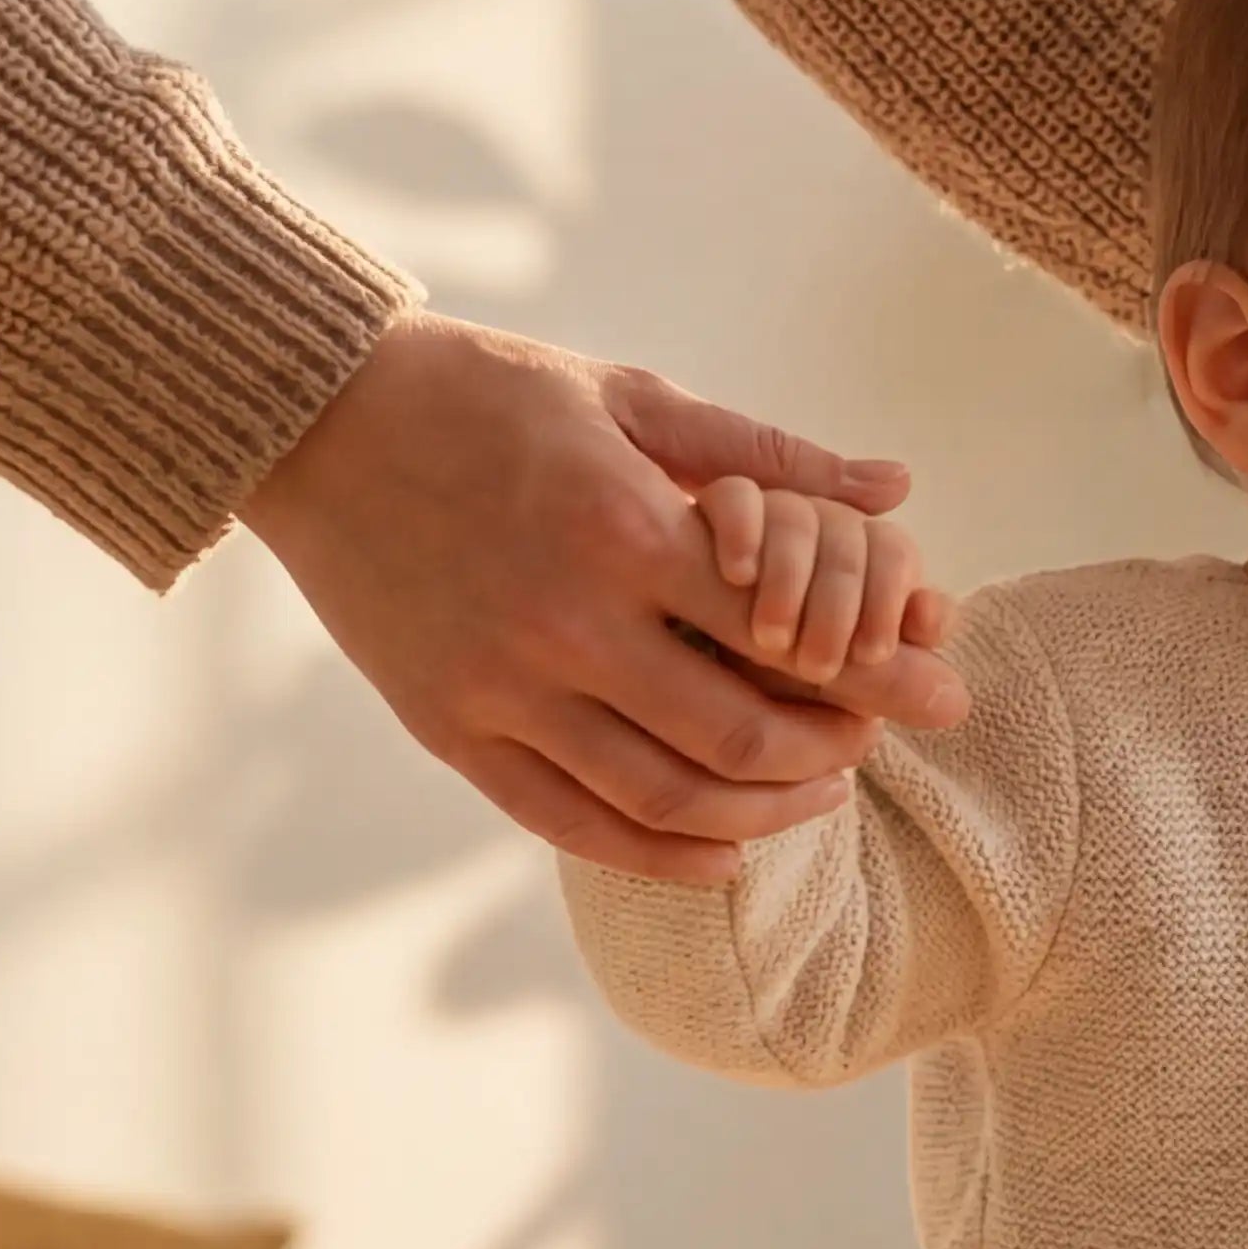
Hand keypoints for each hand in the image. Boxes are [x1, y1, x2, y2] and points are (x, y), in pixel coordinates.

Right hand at [237, 312, 966, 886]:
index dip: (878, 676)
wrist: (311, 416)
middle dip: (829, 753)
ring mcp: (502, 687)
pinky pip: (572, 823)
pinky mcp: (451, 730)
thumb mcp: (628, 398)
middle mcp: (565, 621)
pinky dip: (659, 854)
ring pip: (664, 797)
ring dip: (759, 815)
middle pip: (739, 735)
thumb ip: (766, 452)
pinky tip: (719, 856)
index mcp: (622, 528)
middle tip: (866, 746)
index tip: (936, 694)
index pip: (789, 632)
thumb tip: (897, 489)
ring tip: (811, 797)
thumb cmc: (484, 393)